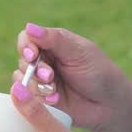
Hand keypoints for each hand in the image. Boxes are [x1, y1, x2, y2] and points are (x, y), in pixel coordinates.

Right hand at [14, 22, 128, 131]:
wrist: (109, 104)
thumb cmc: (98, 72)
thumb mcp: (78, 52)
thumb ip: (54, 40)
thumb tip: (29, 26)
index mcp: (54, 43)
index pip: (27, 39)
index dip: (26, 46)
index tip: (32, 56)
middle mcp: (45, 59)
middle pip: (23, 59)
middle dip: (34, 69)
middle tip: (50, 76)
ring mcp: (42, 79)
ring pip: (22, 78)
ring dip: (37, 84)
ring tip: (55, 90)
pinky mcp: (41, 98)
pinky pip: (27, 95)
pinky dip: (39, 97)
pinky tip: (55, 100)